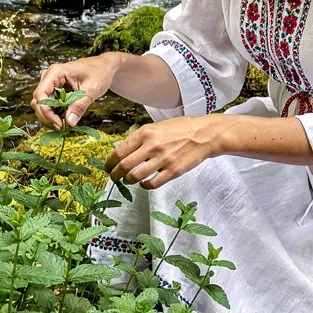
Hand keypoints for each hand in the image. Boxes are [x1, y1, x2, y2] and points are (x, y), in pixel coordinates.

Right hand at [30, 56, 117, 129]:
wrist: (104, 67)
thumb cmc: (99, 73)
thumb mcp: (92, 90)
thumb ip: (80, 105)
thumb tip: (70, 122)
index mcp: (56, 72)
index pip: (41, 94)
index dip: (46, 111)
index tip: (59, 123)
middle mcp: (49, 76)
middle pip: (38, 100)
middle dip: (47, 116)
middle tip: (61, 127)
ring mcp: (51, 83)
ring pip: (41, 103)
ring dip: (49, 116)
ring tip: (63, 124)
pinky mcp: (54, 89)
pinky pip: (49, 103)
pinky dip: (54, 113)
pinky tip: (64, 119)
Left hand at [105, 116, 220, 189]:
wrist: (204, 134)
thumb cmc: (181, 128)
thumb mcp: (157, 126)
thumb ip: (141, 137)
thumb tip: (125, 150)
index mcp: (145, 132)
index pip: (120, 151)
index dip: (110, 162)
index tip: (108, 166)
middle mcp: (151, 146)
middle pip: (124, 165)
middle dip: (115, 174)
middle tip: (114, 177)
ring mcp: (162, 159)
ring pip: (136, 176)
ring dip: (128, 181)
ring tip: (129, 180)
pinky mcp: (173, 171)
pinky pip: (152, 184)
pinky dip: (145, 186)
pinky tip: (144, 184)